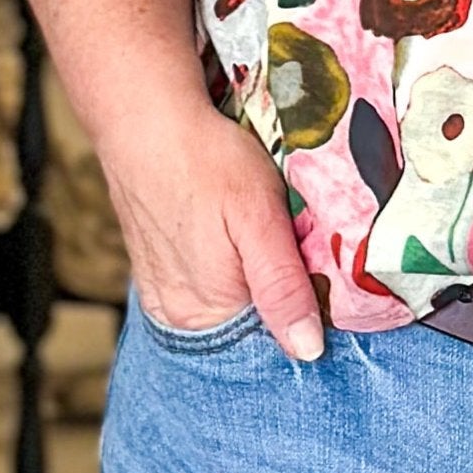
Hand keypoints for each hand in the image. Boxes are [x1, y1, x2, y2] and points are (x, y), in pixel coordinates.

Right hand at [101, 97, 324, 361]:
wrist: (146, 120)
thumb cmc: (206, 161)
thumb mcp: (259, 217)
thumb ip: (282, 286)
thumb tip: (308, 352)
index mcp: (207, 315)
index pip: (273, 340)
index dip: (307, 313)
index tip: (326, 279)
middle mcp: (179, 317)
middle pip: (249, 325)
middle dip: (282, 296)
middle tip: (300, 247)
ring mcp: (163, 294)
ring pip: (229, 304)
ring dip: (255, 281)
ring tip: (268, 236)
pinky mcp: (156, 269)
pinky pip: (204, 285)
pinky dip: (228, 269)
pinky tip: (236, 236)